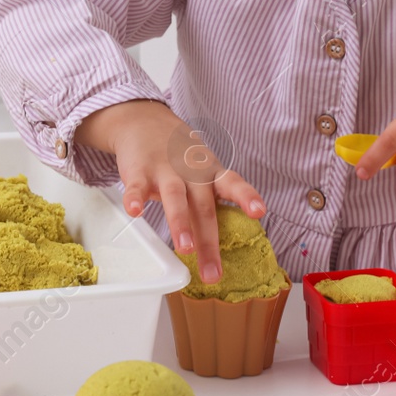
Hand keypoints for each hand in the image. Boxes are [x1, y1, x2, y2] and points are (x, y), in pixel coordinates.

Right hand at [75, 100, 265, 283]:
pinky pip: (137, 186)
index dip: (246, 197)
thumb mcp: (203, 171)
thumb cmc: (180, 156)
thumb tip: (219, 247)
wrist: (145, 122)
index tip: (259, 212)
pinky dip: (136, 198)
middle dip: (209, 242)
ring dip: (180, 223)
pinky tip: (135, 211)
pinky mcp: (139, 170)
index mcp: (210, 174)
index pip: (233, 185)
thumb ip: (210, 202)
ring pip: (175, 198)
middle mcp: (192, 172)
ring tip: (185, 248)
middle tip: (213, 273)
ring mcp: (165, 170)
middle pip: (204, 207)